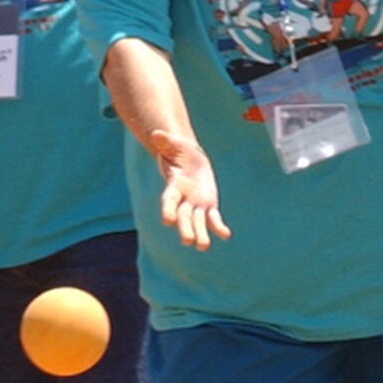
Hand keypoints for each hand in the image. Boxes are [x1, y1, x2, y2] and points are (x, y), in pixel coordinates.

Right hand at [148, 129, 231, 249]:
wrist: (190, 159)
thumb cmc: (178, 151)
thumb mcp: (172, 144)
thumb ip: (164, 142)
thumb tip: (156, 135)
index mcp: (174, 187)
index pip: (169, 201)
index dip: (167, 210)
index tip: (167, 221)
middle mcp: (184, 200)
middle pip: (183, 217)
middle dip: (185, 228)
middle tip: (186, 241)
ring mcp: (196, 205)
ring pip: (198, 223)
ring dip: (201, 235)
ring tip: (203, 247)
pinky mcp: (208, 206)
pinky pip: (213, 219)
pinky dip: (219, 228)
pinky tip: (226, 235)